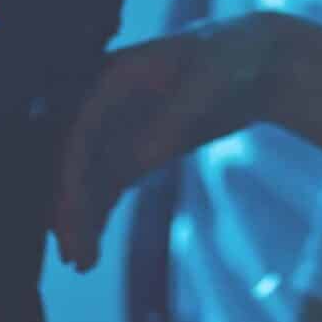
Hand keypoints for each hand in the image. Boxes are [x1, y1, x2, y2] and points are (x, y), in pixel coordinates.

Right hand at [51, 17, 272, 273]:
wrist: (256, 64)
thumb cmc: (231, 59)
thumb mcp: (208, 81)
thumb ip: (178, 114)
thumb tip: (149, 151)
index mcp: (113, 75)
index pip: (78, 128)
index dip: (70, 171)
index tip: (69, 212)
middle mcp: (104, 102)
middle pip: (73, 157)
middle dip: (66, 203)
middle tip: (71, 252)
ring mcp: (118, 128)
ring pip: (86, 179)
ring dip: (79, 217)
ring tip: (81, 262)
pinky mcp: (134, 150)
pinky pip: (105, 187)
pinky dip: (96, 216)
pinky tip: (90, 250)